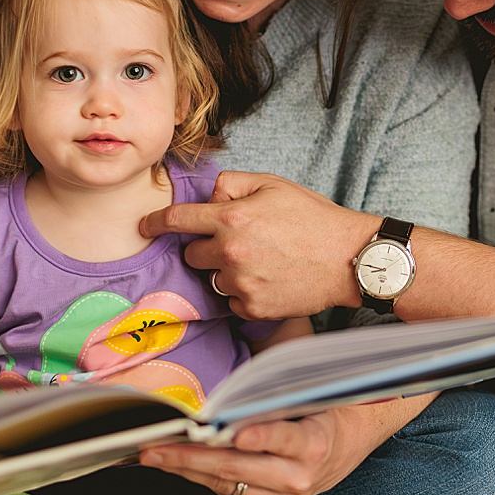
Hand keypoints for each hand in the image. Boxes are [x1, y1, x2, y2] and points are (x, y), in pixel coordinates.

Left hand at [137, 406, 376, 494]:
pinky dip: (201, 480)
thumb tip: (225, 400)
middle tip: (155, 448)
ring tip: (154, 456)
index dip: (259, 435)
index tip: (233, 432)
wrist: (345, 446)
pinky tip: (179, 466)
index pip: (283, 437)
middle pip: (237, 467)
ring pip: (226, 485)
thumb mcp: (305, 399)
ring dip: (185, 470)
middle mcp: (299, 477)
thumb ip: (271, 402)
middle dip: (190, 457)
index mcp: (313, 443)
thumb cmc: (319, 413)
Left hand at [141, 171, 377, 319]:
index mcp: (232, 219)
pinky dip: (246, 292)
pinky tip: (272, 280)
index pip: (178, 220)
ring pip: (214, 278)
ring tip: (264, 262)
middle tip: (240, 242)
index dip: (156, 222)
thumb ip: (232, 185)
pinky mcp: (254, 309)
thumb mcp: (274, 185)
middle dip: (207, 247)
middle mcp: (231, 253)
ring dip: (228, 271)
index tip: (144, 226)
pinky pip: (233, 301)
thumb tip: (209, 199)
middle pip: (192, 254)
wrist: (350, 258)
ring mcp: (242, 284)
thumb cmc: (315, 218)